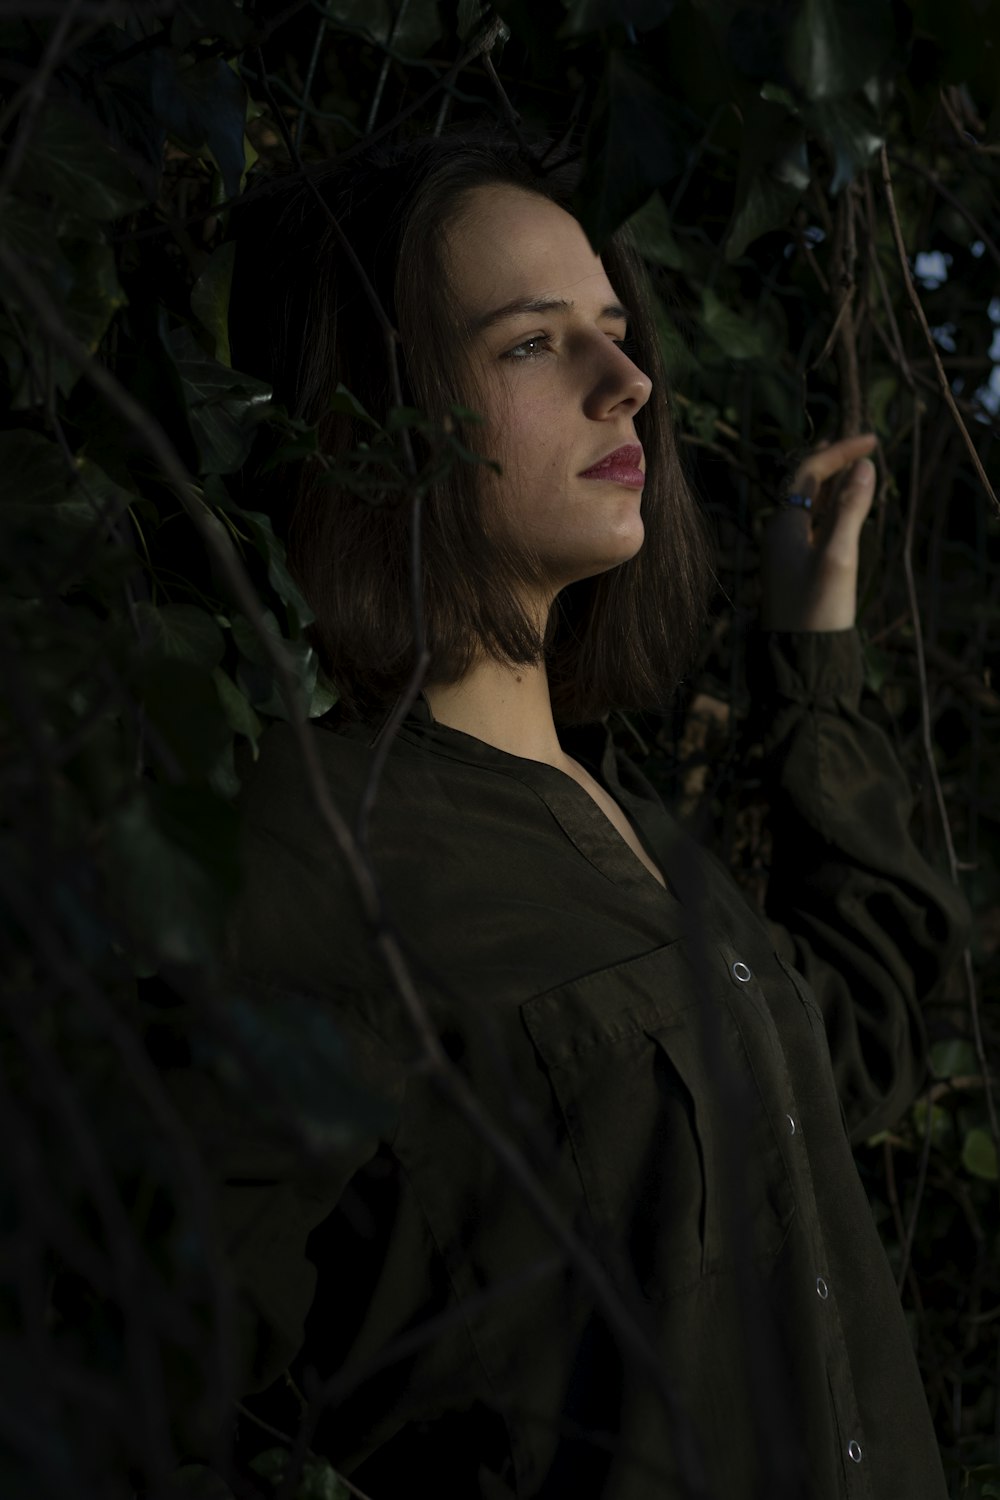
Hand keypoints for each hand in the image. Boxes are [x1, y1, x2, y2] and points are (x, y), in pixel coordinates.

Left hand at [760, 434, 877, 631]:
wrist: (799, 658)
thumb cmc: (817, 609)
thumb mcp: (839, 556)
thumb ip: (851, 510)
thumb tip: (865, 466)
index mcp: (783, 525)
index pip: (810, 471)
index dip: (840, 451)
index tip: (873, 442)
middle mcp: (779, 534)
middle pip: (805, 484)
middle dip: (834, 462)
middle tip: (863, 447)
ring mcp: (784, 552)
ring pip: (809, 505)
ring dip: (834, 484)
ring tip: (858, 469)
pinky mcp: (794, 569)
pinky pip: (811, 525)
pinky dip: (831, 509)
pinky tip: (846, 511)